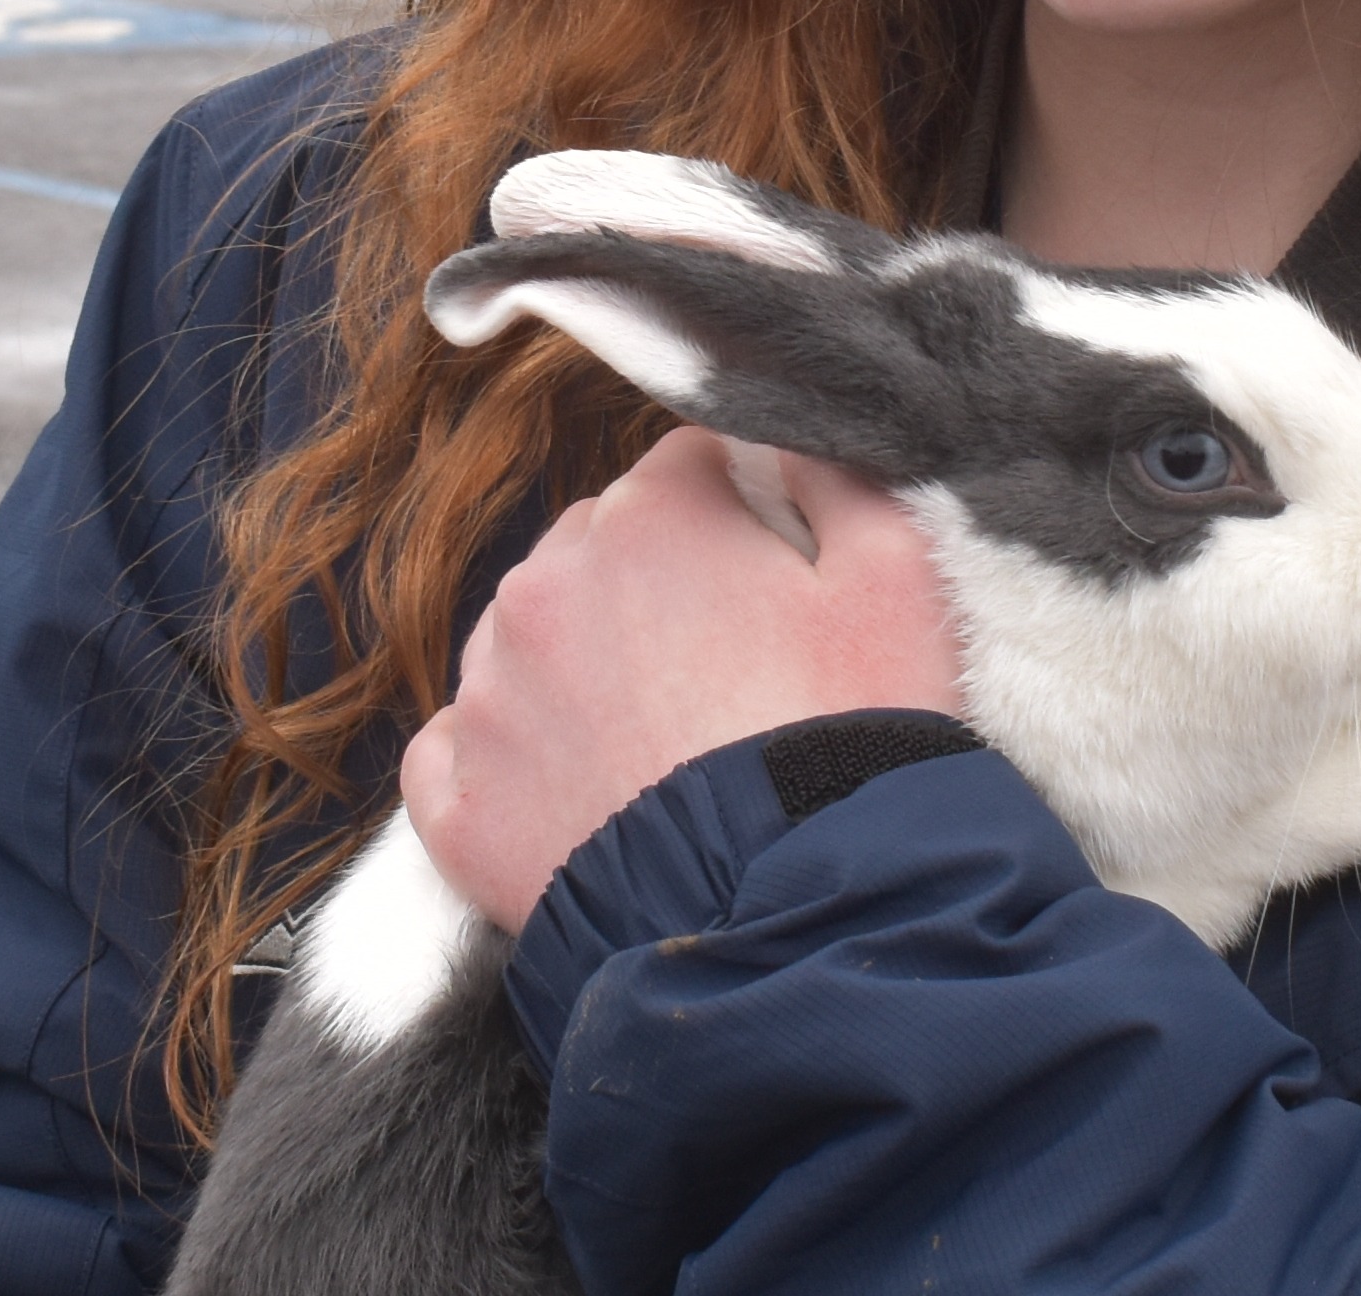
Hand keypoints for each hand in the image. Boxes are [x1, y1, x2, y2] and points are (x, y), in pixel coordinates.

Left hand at [401, 427, 963, 930]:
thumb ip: (840, 471)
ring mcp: (489, 699)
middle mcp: (542, 588)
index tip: (782, 584)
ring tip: (666, 746)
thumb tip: (786, 434)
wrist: (792, 927)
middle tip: (734, 672)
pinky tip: (578, 790)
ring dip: (581, 668)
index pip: (689, 468)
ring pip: (526, 643)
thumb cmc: (855, 742)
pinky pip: (460, 751)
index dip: (745, 520)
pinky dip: (509, 760)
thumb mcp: (901, 577)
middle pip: (598, 548)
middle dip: (657, 588)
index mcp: (646, 518)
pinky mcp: (459, 805)